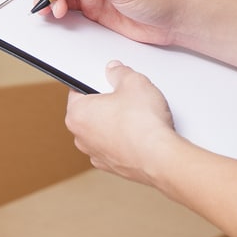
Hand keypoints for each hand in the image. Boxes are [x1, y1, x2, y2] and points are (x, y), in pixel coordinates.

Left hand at [65, 60, 181, 184]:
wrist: (159, 157)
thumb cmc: (142, 123)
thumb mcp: (133, 82)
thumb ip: (119, 72)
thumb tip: (115, 71)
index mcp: (77, 114)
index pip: (77, 90)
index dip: (95, 82)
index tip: (108, 80)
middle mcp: (81, 137)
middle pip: (91, 111)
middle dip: (107, 103)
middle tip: (127, 96)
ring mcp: (96, 154)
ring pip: (103, 130)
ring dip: (116, 122)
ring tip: (137, 115)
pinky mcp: (112, 166)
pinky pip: (116, 146)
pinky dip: (125, 140)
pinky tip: (141, 133)